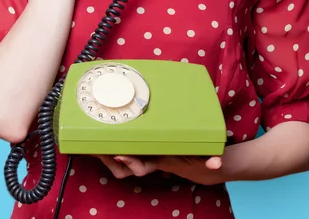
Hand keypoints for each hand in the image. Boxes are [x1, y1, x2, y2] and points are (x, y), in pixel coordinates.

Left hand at [95, 154, 222, 184]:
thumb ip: (210, 160)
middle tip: (97, 149)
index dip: (130, 162)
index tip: (120, 155)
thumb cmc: (198, 158)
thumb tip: (216, 164)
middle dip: (109, 161)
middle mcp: (149, 160)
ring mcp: (144, 156)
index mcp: (160, 161)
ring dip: (105, 156)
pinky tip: (100, 138)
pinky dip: (111, 147)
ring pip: (118, 165)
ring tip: (92, 145)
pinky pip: (123, 152)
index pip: (142, 167)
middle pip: (123, 170)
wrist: (200, 165)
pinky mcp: (142, 148)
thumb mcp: (204, 157)